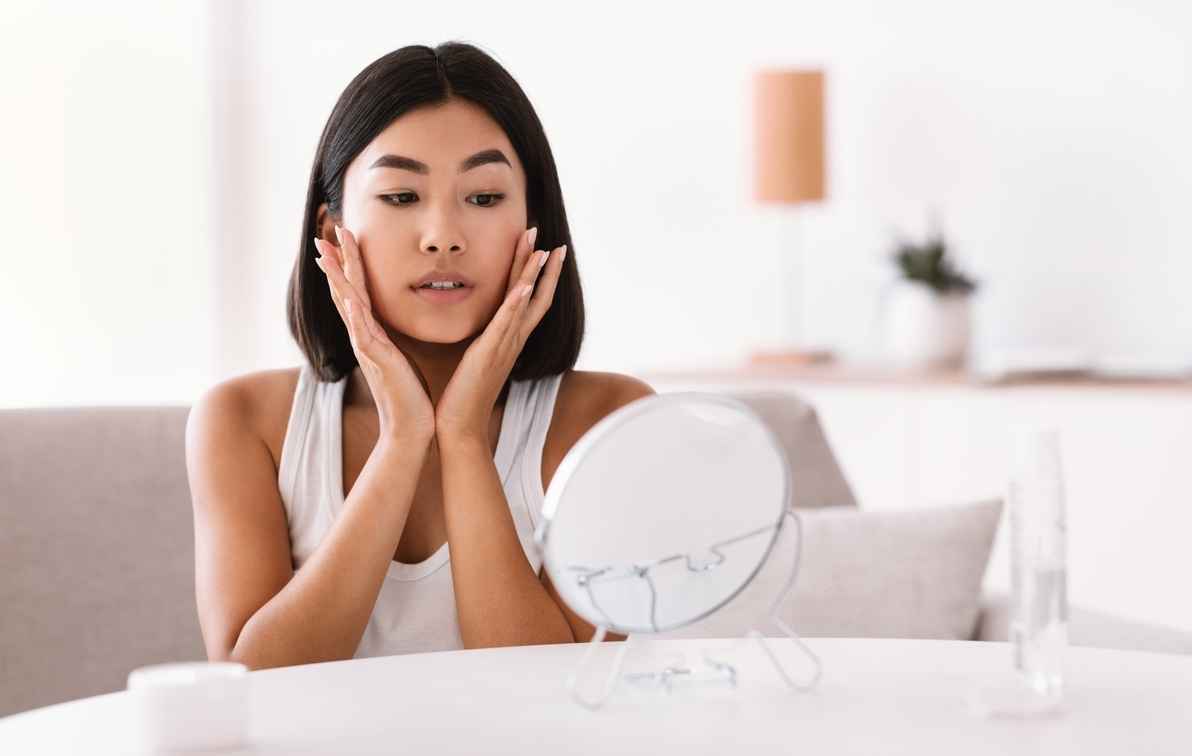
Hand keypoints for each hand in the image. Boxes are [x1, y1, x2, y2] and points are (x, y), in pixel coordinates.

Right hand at [313, 226, 435, 442]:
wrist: (410, 429)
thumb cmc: (409, 396)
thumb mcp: (400, 359)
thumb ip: (391, 342)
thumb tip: (390, 330)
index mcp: (371, 335)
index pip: (355, 294)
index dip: (347, 267)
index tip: (340, 241)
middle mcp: (364, 338)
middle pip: (345, 292)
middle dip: (337, 262)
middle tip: (325, 234)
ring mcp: (367, 349)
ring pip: (348, 306)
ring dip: (339, 279)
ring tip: (329, 253)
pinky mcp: (378, 362)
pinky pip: (363, 334)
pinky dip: (354, 314)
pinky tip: (349, 297)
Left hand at [434, 226, 565, 443]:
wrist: (460, 426)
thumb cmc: (464, 396)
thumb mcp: (476, 360)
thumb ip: (484, 341)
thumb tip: (483, 330)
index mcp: (509, 340)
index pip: (530, 301)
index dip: (539, 276)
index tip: (546, 251)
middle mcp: (513, 341)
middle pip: (536, 297)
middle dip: (544, 268)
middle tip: (554, 242)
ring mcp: (504, 346)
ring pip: (526, 305)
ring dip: (535, 276)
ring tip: (544, 251)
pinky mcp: (489, 353)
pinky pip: (506, 324)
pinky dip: (517, 304)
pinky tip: (523, 285)